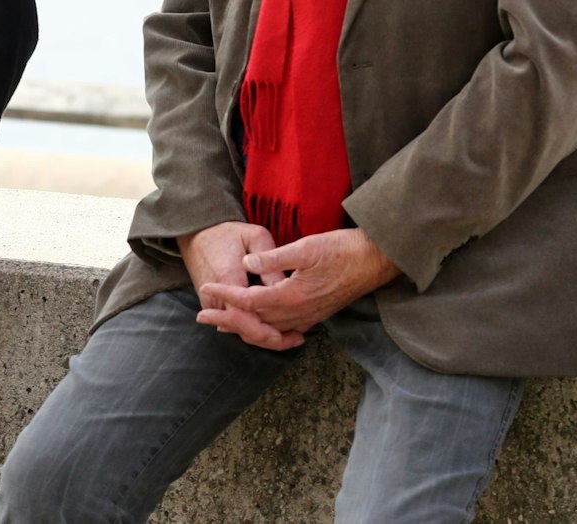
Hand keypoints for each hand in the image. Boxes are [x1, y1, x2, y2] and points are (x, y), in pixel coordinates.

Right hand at [177, 221, 301, 350]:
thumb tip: (283, 287)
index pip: (248, 316)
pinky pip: (233, 325)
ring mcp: (211, 303)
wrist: (197, 234)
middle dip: (272, 340)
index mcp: (228, 277)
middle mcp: (216, 296)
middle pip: (245, 330)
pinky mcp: (210, 306)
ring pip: (239, 331)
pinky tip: (274, 331)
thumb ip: (270, 261)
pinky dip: (252, 330)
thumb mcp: (254, 236)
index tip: (295, 332)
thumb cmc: (229, 233)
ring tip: (292, 338)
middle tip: (298, 340)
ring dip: (263, 337)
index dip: (271, 329)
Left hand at [197, 229, 398, 340]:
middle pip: (255, 322)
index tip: (205, 289)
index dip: (225, 296)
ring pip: (269, 329)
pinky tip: (260, 325)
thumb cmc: (342, 250)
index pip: (250, 300)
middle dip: (227, 319)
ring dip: (244, 327)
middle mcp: (299, 312)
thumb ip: (275, 258)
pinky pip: (284, 329)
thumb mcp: (306, 247)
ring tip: (223, 324)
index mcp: (292, 295)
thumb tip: (246, 264)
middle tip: (202, 318)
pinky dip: (265, 329)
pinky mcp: (316, 314)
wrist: (374, 261)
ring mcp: (309, 316)